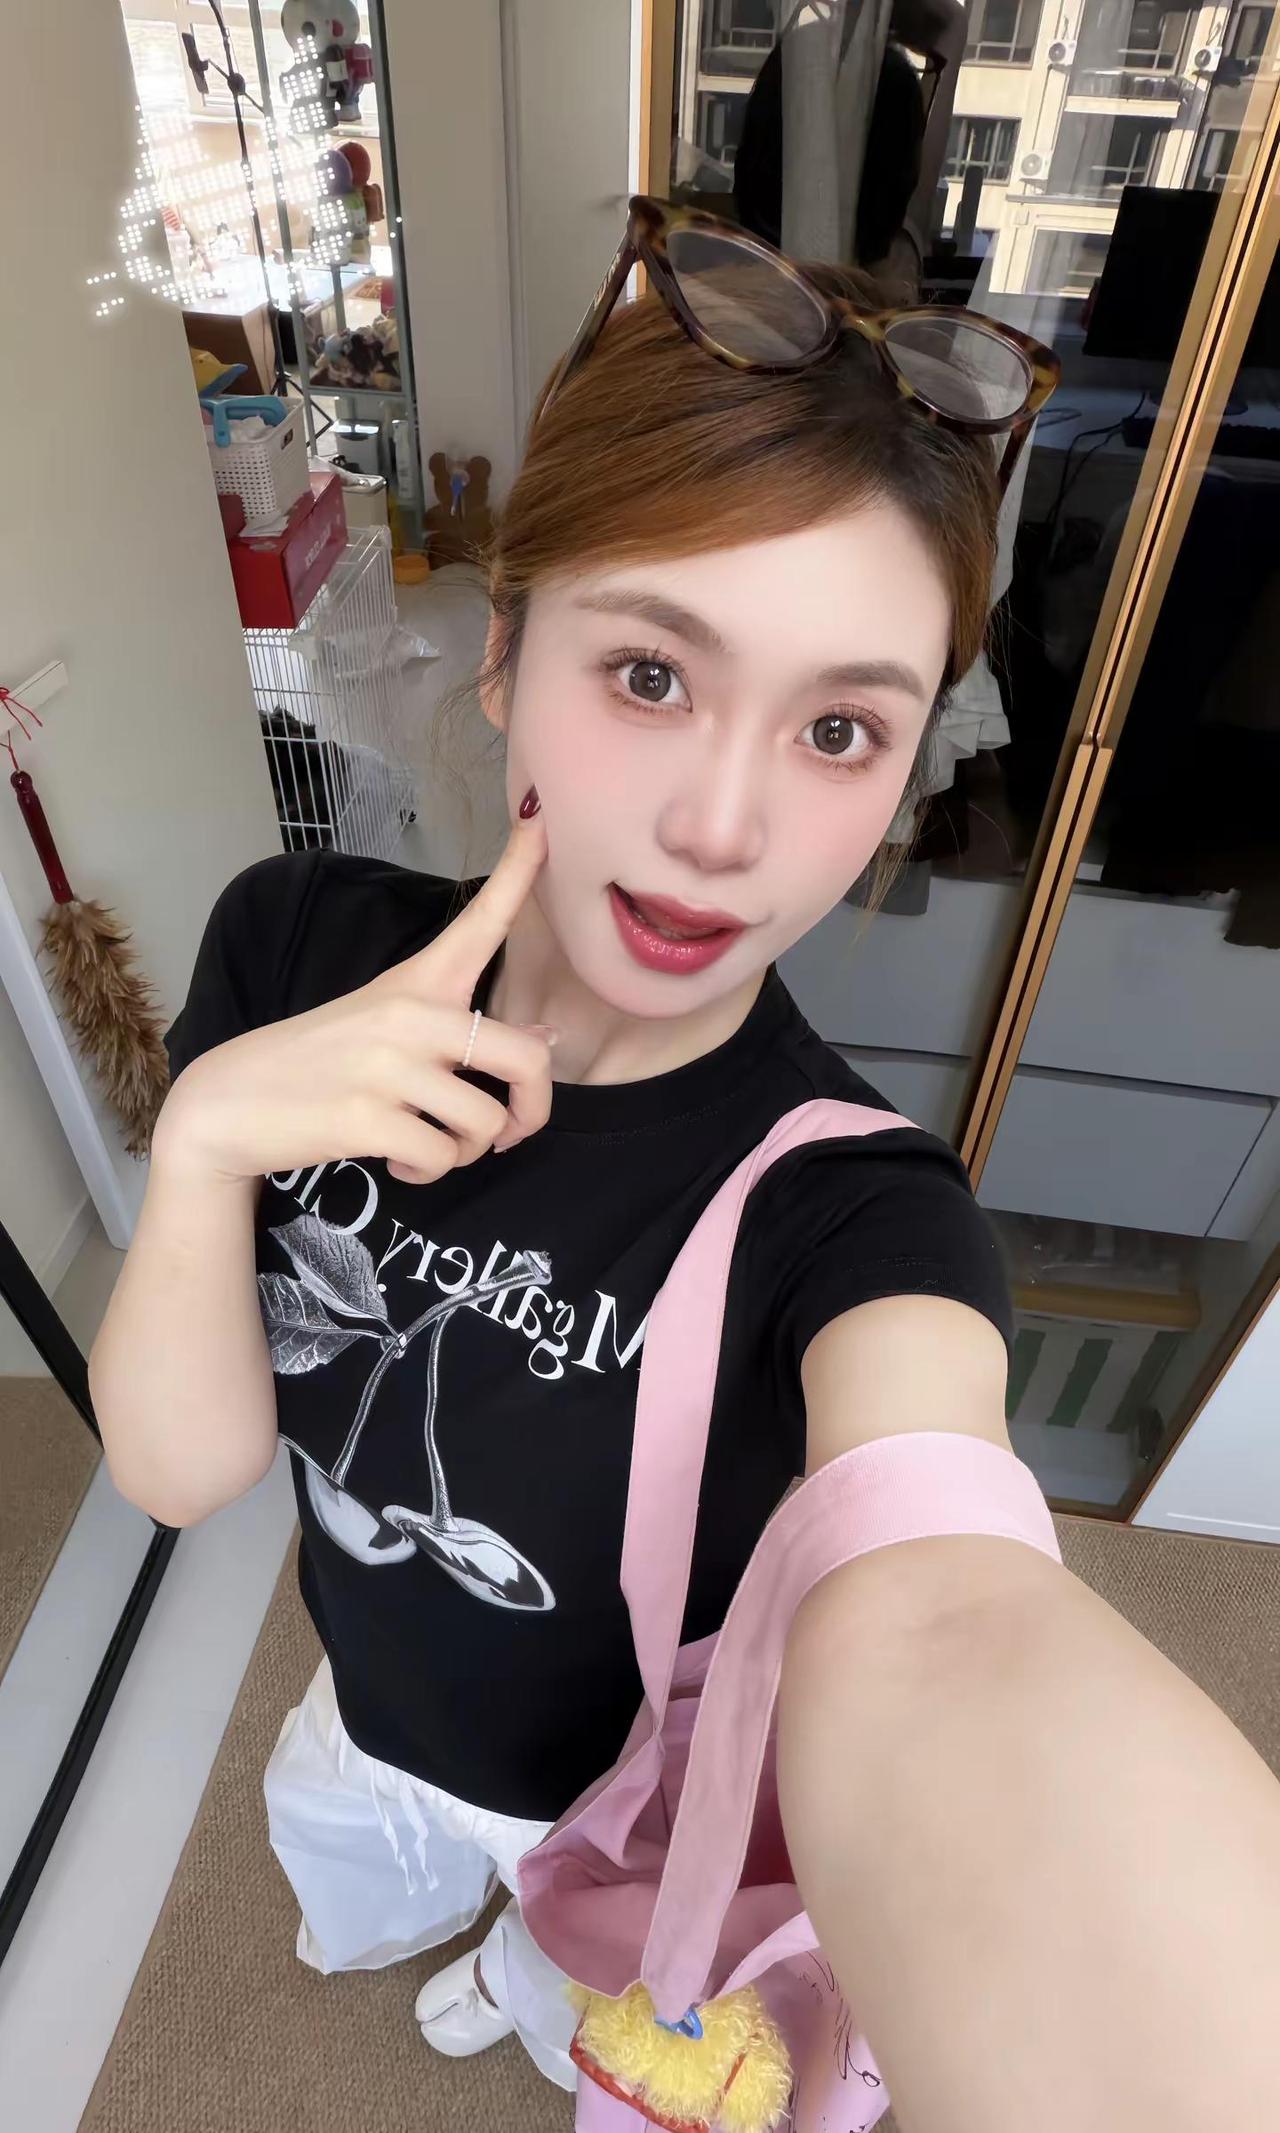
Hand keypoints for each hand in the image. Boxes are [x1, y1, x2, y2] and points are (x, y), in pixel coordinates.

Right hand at [155, 816, 551, 1186]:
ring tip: (431, 1145)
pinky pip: (440, 1158)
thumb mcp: (384, 1029)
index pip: (480, 918)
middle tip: (509, 1132)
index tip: (543, 819)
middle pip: (525, 1060)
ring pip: (484, 1124)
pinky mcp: (367, 1116)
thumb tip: (545, 1044)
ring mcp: (387, 1065)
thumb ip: (459, 1031)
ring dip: (467, 1152)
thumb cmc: (315, 1063)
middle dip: (533, 1113)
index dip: (521, 869)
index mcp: (416, 981)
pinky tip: (400, 1162)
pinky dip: (428, 1172)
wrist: (225, 1103)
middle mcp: (408, 1014)